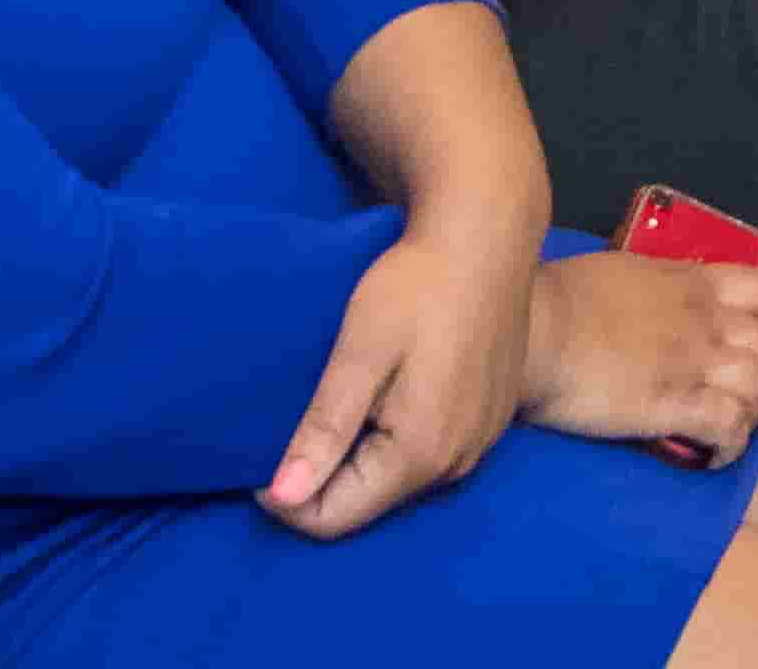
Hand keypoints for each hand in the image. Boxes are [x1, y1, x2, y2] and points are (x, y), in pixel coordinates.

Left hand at [261, 213, 531, 538]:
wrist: (488, 238)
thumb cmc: (418, 288)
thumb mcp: (360, 353)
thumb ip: (324, 429)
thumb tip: (281, 499)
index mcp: (419, 454)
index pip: (330, 518)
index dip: (283, 494)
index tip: (267, 444)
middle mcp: (456, 463)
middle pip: (365, 503)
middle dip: (321, 475)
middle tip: (305, 411)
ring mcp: (479, 444)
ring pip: (396, 481)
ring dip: (358, 456)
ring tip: (346, 396)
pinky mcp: (491, 421)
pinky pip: (429, 455)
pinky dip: (395, 439)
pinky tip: (390, 389)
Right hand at [524, 248, 757, 466]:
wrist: (538, 331)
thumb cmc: (558, 298)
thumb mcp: (619, 272)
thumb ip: (650, 286)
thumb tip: (649, 299)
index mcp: (692, 283)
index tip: (751, 338)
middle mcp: (705, 320)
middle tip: (740, 393)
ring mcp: (694, 363)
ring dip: (751, 411)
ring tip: (728, 427)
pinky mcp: (674, 406)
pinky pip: (729, 427)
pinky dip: (730, 445)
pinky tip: (713, 456)